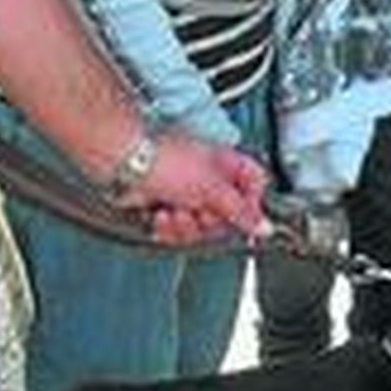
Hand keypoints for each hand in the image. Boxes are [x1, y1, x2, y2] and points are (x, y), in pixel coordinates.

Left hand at [119, 133, 269, 245]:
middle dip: (209, 220)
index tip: (243, 218)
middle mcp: (209, 179)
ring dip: (186, 225)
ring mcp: (187, 193)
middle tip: (199, 211)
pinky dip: (168, 227)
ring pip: (201, 227)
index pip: (255, 188)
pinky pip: (178, 231)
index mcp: (227, 166)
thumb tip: (265, 227)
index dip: (251, 207)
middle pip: (226, 217)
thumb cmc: (163, 160)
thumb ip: (242, 212)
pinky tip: (161, 214)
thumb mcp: (212, 190)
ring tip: (175, 211)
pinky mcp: (167, 207)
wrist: (125, 163)